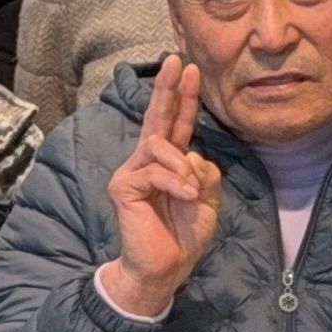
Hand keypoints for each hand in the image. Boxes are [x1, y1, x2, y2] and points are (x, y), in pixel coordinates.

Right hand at [98, 56, 222, 316]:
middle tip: (176, 62)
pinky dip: (175, 182)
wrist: (164, 270)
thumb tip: (194, 156)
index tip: (189, 69)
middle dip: (168, 89)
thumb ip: (205, 173)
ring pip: (159, 146)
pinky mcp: (124, 187)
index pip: (176, 124)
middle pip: (157, 118)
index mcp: (169, 163)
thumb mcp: (207, 200)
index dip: (183, 98)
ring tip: (192, 192)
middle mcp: (147, 162)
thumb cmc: (183, 236)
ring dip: (182, 167)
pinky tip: (185, 198)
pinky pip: (153, 171)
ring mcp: (132, 172)